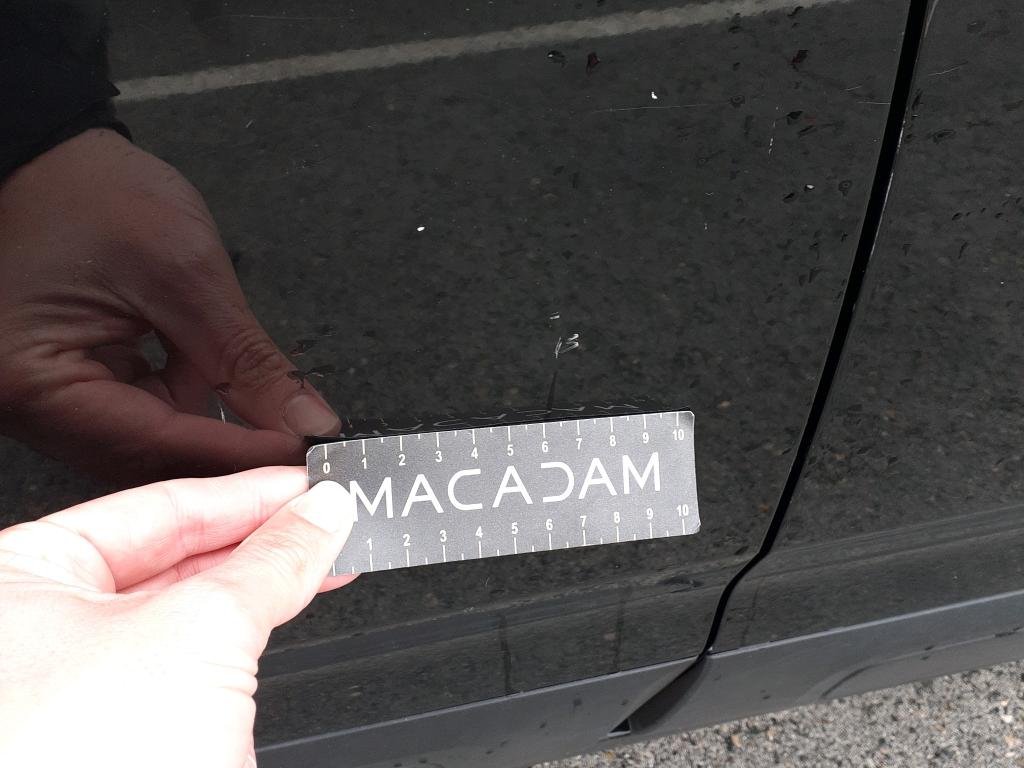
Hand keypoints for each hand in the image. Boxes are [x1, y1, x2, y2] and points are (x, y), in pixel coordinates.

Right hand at [0, 128, 340, 481]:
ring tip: (279, 420)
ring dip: (215, 432)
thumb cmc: (94, 194)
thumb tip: (308, 424)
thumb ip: (249, 360)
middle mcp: (28, 408)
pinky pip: (138, 417)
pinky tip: (234, 398)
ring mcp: (46, 401)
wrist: (46, 155)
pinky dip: (191, 409)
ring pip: (149, 444)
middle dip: (230, 454)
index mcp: (35, 383)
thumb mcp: (186, 274)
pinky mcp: (68, 387)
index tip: (306, 461)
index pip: (154, 446)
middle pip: (148, 459)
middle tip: (304, 448)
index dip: (240, 458)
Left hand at [0, 467, 355, 767]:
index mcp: (19, 579)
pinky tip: (293, 604)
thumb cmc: (75, 766)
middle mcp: (40, 626)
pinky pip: (198, 653)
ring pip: (192, 605)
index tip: (310, 486)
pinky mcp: (123, 724)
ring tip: (328, 554)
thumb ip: (271, 560)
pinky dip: (251, 626)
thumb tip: (322, 514)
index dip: (246, 494)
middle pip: (176, 553)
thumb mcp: (197, 631)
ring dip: (265, 579)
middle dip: (263, 535)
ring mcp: (83, 679)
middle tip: (332, 517)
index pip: (157, 507)